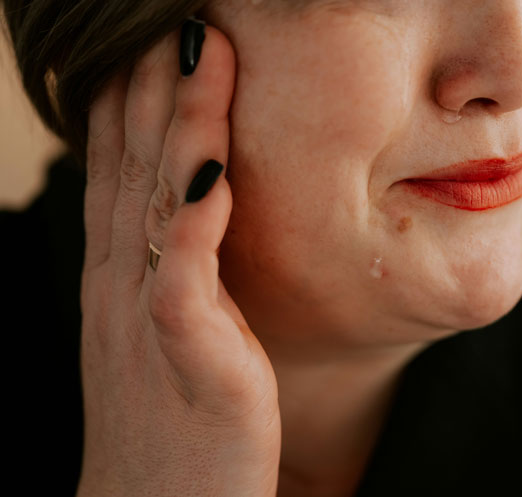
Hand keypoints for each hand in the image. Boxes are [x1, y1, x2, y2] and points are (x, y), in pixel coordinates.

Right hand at [77, 21, 279, 496]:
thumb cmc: (174, 416)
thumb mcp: (164, 330)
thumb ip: (174, 270)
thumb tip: (192, 217)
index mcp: (122, 274)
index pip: (120, 169)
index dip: (130, 102)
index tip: (149, 47)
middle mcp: (123, 280)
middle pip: (135, 162)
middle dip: (150, 86)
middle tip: (169, 20)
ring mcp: (148, 310)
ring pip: (158, 196)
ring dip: (178, 121)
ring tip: (195, 52)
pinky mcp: (185, 347)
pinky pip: (186, 267)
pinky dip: (196, 212)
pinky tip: (210, 164)